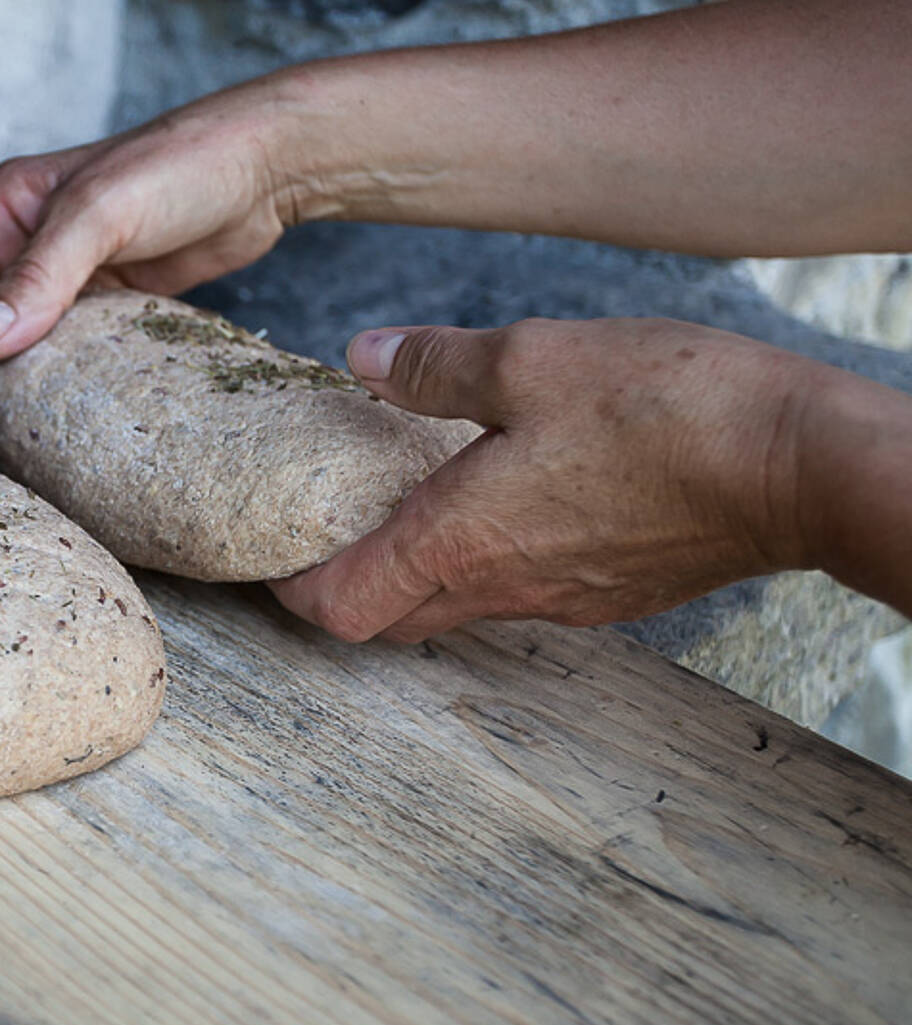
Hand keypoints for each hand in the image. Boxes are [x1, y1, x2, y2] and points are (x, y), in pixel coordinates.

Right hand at [0, 81, 302, 443]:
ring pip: (17, 343)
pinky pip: (65, 348)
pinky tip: (79, 412)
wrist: (263, 167)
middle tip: (6, 440)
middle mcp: (18, 242)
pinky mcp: (102, 296)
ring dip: (20, 387)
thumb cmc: (180, 167)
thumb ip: (37, 277)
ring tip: (36, 436)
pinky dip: (64, 380)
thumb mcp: (101, 216)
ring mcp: (61, 271)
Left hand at [269, 317, 822, 642]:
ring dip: (417, 571)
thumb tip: (363, 359)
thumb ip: (435, 364)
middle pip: (391, 619)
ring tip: (407, 502)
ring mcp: (562, 599)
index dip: (293, 591)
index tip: (270, 557)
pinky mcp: (613, 591)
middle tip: (327, 526)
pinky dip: (485, 560)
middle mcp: (502, 587)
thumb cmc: (667, 409)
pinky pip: (520, 592)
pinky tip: (502, 498)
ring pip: (456, 607)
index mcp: (459, 541)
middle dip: (346, 585)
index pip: (342, 607)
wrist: (800, 466)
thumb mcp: (532, 358)